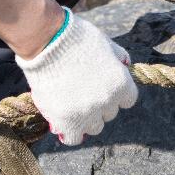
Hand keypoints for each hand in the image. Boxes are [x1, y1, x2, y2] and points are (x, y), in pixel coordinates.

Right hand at [15, 9, 138, 144]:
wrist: (46, 40)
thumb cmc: (76, 37)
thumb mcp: (105, 43)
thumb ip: (117, 57)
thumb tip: (124, 65)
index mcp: (121, 82)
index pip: (128, 100)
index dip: (116, 93)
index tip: (105, 87)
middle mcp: (108, 101)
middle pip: (110, 113)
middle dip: (100, 103)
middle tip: (84, 91)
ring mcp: (87, 113)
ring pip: (95, 126)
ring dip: (86, 118)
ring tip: (73, 104)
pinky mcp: (66, 121)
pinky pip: (74, 138)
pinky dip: (71, 132)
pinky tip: (65, 121)